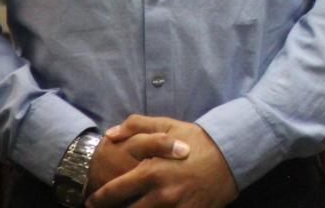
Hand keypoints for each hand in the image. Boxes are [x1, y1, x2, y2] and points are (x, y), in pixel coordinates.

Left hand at [86, 116, 237, 207]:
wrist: (232, 154)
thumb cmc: (196, 140)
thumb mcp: (167, 126)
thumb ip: (136, 126)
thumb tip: (110, 134)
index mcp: (151, 172)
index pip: (114, 192)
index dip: (99, 199)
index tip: (92, 201)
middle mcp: (161, 194)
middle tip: (111, 207)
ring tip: (131, 206)